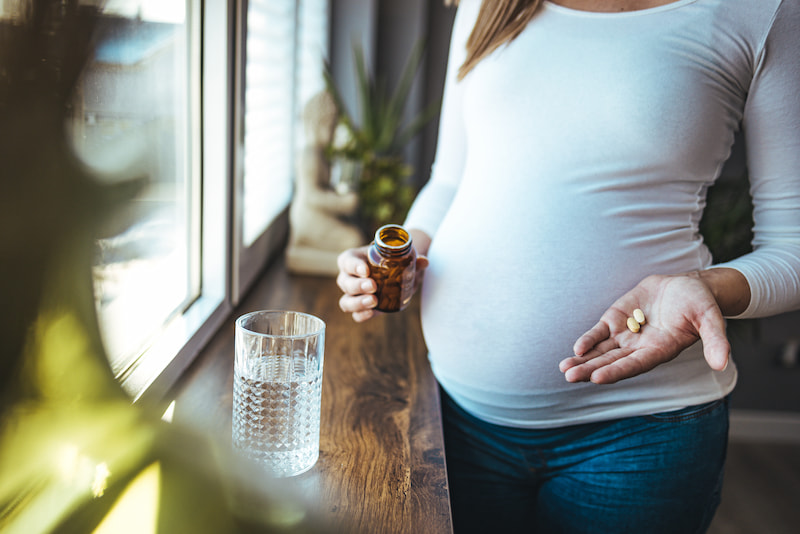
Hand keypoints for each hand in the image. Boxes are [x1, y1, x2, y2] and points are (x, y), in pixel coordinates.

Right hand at [336, 245, 428, 322]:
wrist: (397, 274)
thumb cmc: (393, 260)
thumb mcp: (401, 257)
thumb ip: (412, 259)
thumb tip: (424, 261)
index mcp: (354, 259)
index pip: (347, 261)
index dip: (353, 266)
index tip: (366, 270)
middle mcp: (349, 277)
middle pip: (345, 282)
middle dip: (358, 285)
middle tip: (373, 286)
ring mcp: (353, 295)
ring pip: (346, 301)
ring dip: (358, 302)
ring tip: (374, 301)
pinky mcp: (361, 308)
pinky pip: (355, 314)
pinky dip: (362, 315)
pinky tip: (372, 312)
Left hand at [559, 273, 730, 383]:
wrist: (687, 286)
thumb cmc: (700, 303)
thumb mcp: (711, 318)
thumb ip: (716, 341)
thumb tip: (722, 363)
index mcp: (660, 351)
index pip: (635, 365)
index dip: (617, 371)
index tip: (598, 378)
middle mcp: (640, 348)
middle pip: (612, 362)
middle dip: (590, 370)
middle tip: (570, 377)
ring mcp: (626, 335)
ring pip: (601, 351)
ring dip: (583, 360)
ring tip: (564, 369)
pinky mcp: (617, 319)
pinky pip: (599, 333)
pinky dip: (588, 340)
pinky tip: (576, 348)